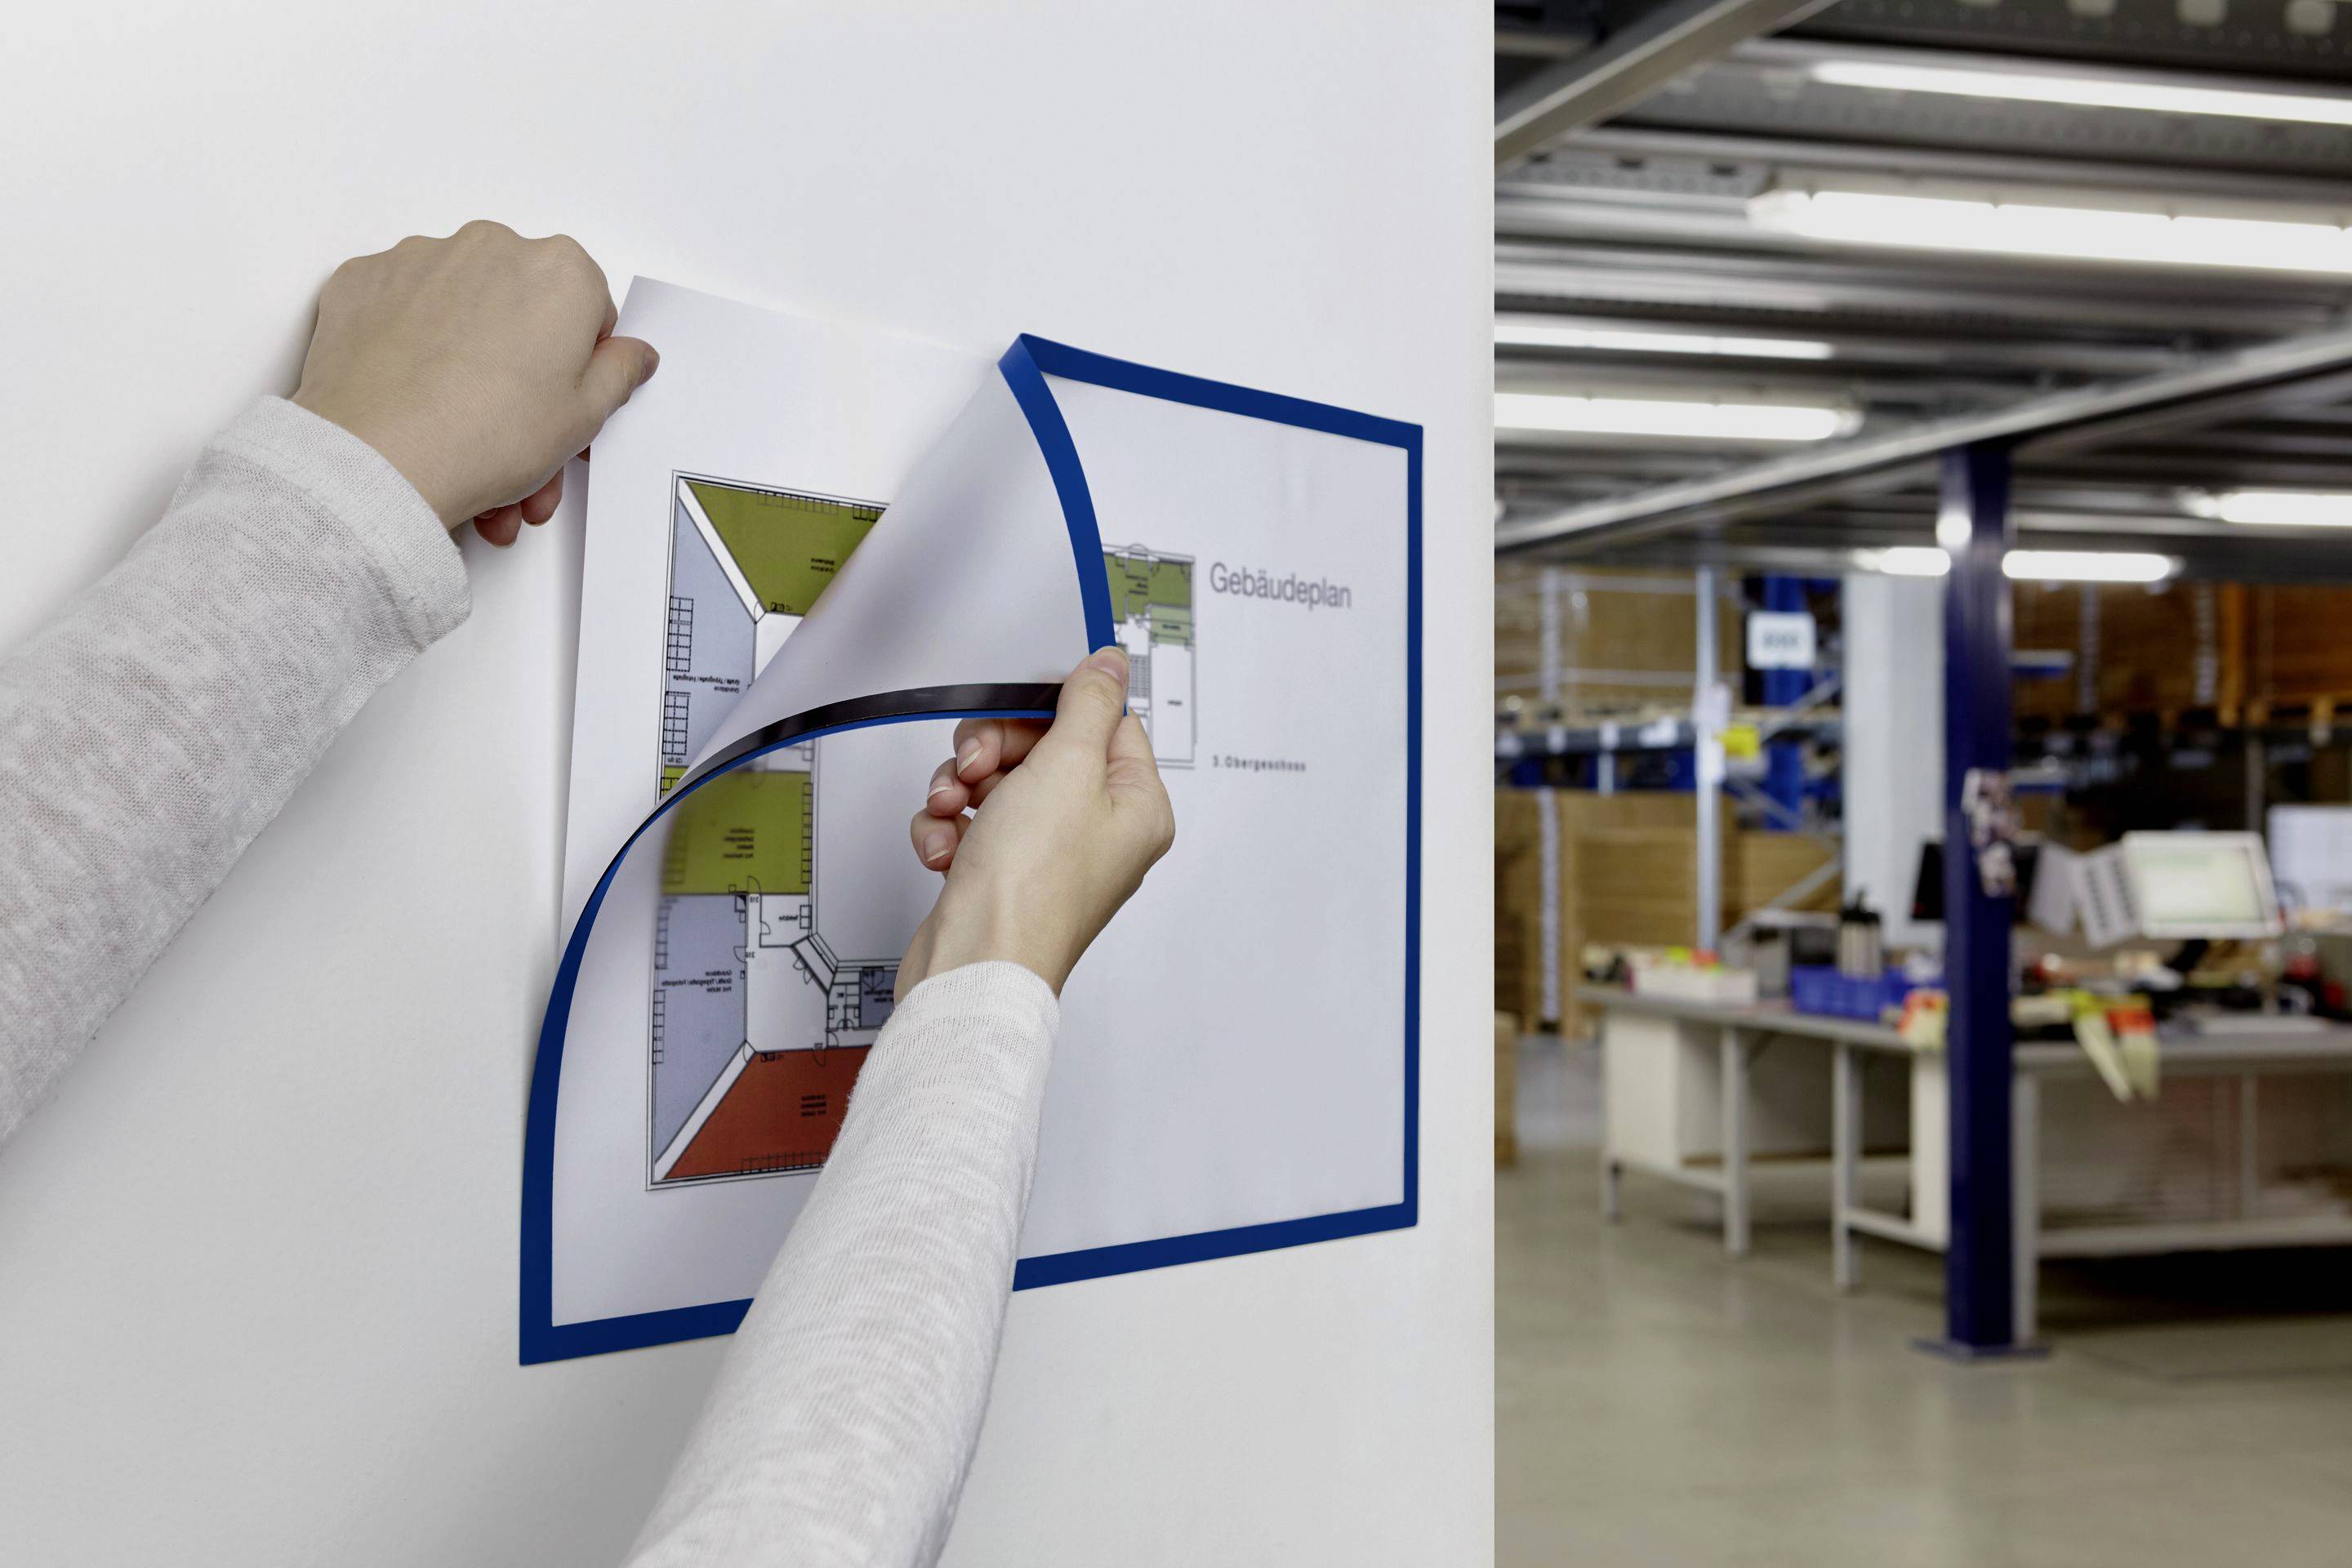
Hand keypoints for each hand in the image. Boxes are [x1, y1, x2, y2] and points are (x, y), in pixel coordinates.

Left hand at [290, 220, 658, 544]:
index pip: (589, 309)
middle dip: (523, 375)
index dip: (579, 363)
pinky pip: (401, 311)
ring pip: (462, 314)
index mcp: (561, 271)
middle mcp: (492, 246)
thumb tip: (629, 354)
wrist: (381, 457)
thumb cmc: (489, 433)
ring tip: (464, 446)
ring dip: (469, 371)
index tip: (563, 402)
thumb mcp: (585, 417)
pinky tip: (413, 404)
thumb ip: (619, 372)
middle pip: (523, 310)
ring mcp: (422, 258)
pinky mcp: (365, 279)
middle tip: (517, 440)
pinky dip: (411, 350)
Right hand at [898, 648, 1175, 995]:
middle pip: (1045, 749)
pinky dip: (948, 828)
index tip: (1023, 708)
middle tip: (979, 766)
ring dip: (963, 787)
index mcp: (1136, 808)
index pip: (1106, 725)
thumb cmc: (1031, 887)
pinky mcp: (999, 875)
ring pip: (998, 782)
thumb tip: (1111, 664)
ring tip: (951, 809)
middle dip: (997, 750)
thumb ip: (1089, 705)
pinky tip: (944, 847)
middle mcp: (1098, 833)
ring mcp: (1047, 856)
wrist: (974, 966)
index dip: (1057, 711)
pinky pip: (970, 823)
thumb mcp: (1068, 767)